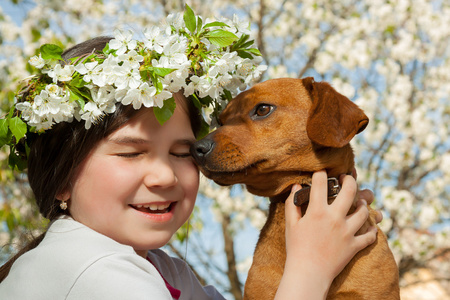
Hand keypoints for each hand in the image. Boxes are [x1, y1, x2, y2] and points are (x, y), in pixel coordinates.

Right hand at [278, 170, 376, 298]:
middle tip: (347, 178)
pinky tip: (369, 226)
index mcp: (317, 211)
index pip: (320, 184)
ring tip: (360, 202)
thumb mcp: (291, 224)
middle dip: (350, 180)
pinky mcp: (354, 246)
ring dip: (363, 204)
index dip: (320, 174)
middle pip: (349, 191)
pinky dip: (372, 230)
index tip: (321, 174)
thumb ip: (292, 203)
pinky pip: (369, 236)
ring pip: (363, 211)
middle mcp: (335, 218)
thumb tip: (297, 186)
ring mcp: (347, 232)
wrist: (308, 273)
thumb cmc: (296, 248)